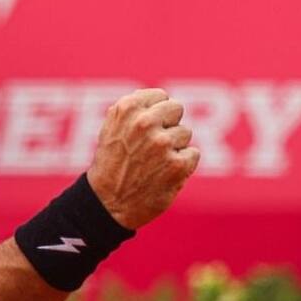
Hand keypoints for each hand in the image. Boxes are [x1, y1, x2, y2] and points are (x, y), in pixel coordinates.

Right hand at [87, 88, 199, 229]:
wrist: (107, 204)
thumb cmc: (110, 165)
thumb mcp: (110, 129)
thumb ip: (133, 110)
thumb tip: (159, 98)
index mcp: (127, 109)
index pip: (161, 96)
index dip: (157, 112)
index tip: (149, 127)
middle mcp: (145, 122)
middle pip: (177, 109)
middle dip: (169, 125)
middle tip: (154, 144)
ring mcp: (162, 143)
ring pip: (185, 133)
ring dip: (174, 147)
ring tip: (154, 162)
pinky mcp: (177, 165)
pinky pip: (193, 154)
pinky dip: (183, 164)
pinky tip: (164, 173)